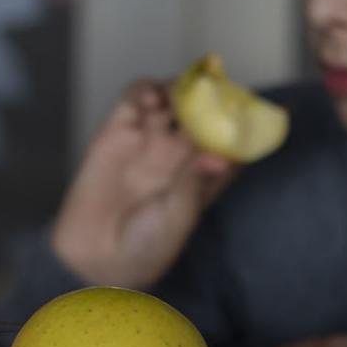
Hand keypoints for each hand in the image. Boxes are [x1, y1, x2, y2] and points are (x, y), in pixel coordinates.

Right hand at [50, 81, 236, 288]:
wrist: (93, 259)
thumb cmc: (144, 248)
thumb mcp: (176, 219)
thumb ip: (194, 184)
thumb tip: (222, 156)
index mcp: (203, 175)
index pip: (231, 140)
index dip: (243, 124)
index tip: (253, 111)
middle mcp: (179, 154)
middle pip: (204, 111)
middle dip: (212, 97)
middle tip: (213, 92)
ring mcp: (149, 140)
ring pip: (173, 97)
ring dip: (181, 88)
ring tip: (180, 96)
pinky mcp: (117, 132)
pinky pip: (136, 98)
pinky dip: (146, 89)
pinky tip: (152, 99)